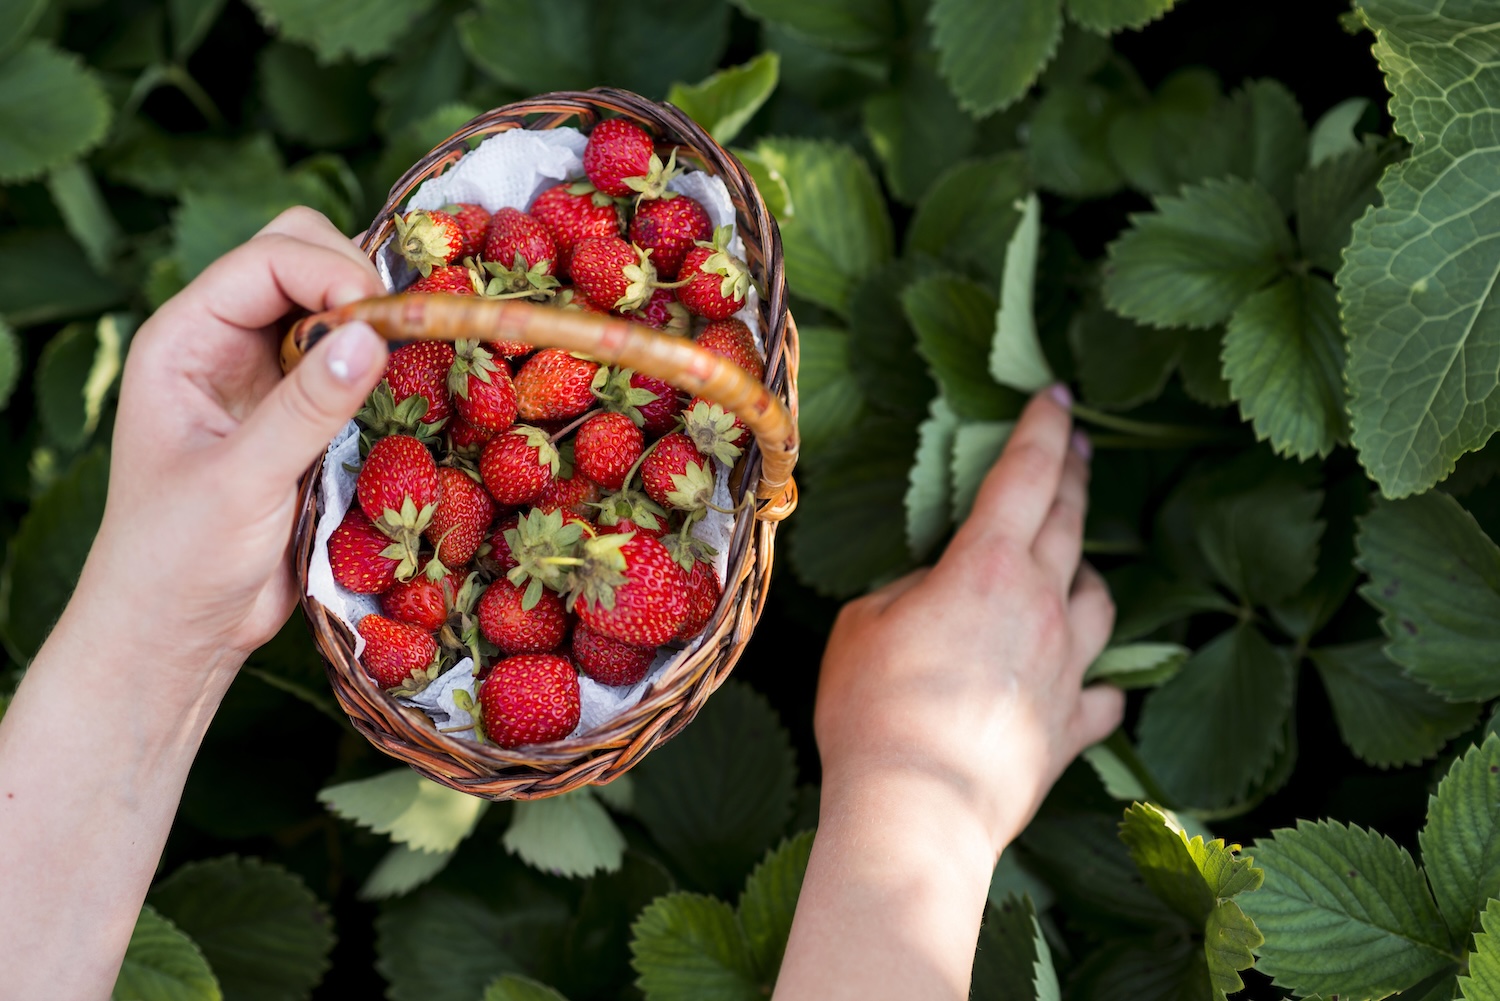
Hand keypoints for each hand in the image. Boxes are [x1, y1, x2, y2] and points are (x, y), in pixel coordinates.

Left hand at [79, 206, 388, 681]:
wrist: (179, 630)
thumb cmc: (180, 558)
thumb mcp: (241, 482)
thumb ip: (306, 408)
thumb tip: (373, 335)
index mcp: (185, 338)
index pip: (268, 259)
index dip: (331, 271)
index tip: (384, 320)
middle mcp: (225, 343)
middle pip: (302, 257)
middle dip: (358, 282)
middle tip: (400, 338)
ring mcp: (266, 377)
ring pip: (334, 306)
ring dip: (376, 323)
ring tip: (412, 363)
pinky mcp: (302, 415)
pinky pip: (352, 362)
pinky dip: (386, 365)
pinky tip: (409, 393)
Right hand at [813, 385, 1122, 856]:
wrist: (916, 810)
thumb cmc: (875, 710)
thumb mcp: (863, 626)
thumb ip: (908, 593)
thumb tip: (935, 595)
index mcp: (988, 568)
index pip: (1025, 476)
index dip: (1042, 428)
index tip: (1056, 394)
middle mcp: (1041, 606)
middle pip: (1071, 524)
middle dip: (1074, 475)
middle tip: (1078, 445)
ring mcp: (1065, 669)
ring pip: (1099, 600)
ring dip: (1087, 574)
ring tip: (1073, 568)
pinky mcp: (1070, 728)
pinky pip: (1101, 692)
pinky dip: (1096, 679)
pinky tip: (1087, 681)